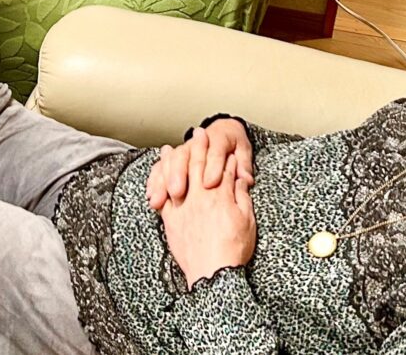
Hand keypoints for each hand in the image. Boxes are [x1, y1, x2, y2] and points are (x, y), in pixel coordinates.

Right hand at [146, 118, 253, 210]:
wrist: (222, 128)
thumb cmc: (232, 142)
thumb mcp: (243, 149)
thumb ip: (244, 165)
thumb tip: (246, 179)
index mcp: (218, 138)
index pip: (215, 152)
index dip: (212, 167)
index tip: (210, 183)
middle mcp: (197, 144)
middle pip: (184, 156)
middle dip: (179, 174)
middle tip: (178, 191)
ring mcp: (183, 151)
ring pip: (169, 162)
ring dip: (163, 181)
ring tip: (160, 199)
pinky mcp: (173, 159)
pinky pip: (159, 168)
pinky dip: (154, 182)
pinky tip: (153, 196)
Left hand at [159, 128, 256, 288]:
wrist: (212, 273)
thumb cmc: (233, 249)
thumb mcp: (246, 221)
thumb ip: (240, 196)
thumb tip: (237, 177)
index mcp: (220, 197)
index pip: (221, 168)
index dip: (221, 154)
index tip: (219, 141)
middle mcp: (200, 197)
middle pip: (198, 165)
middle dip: (199, 147)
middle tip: (198, 133)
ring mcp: (183, 206)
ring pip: (177, 176)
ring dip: (175, 159)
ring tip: (173, 147)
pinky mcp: (171, 218)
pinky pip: (163, 193)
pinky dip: (160, 179)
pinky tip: (159, 174)